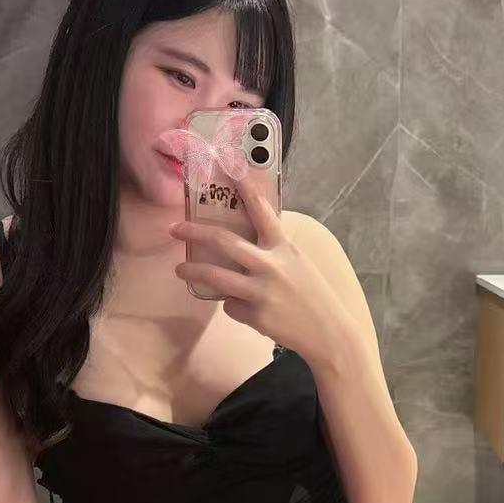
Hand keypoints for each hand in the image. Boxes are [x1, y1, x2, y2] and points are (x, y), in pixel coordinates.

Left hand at [168, 166, 348, 365]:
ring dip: (193, 272)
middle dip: (195, 233)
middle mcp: (270, 265)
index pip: (262, 211)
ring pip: (215, 277)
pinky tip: (248, 309)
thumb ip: (273, 250)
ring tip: (180, 270)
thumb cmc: (312, 294)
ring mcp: (261, 291)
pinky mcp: (255, 315)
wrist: (327, 332)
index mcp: (283, 247)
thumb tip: (243, 238)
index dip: (245, 189)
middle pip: (224, 242)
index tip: (230, 170)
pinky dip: (233, 305)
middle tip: (176, 229)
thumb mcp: (297, 263)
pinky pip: (230, 306)